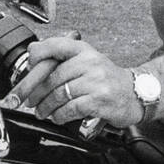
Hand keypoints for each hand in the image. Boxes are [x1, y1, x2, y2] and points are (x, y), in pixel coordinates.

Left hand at [7, 37, 142, 127]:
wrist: (134, 94)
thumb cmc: (107, 79)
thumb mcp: (88, 62)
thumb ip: (65, 61)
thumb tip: (33, 60)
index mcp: (85, 50)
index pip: (56, 45)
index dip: (38, 54)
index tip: (29, 67)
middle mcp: (90, 62)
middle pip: (53, 77)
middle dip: (36, 92)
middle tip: (30, 101)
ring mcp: (96, 81)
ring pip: (59, 94)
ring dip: (45, 107)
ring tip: (42, 111)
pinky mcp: (99, 100)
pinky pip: (70, 108)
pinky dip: (59, 116)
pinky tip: (58, 117)